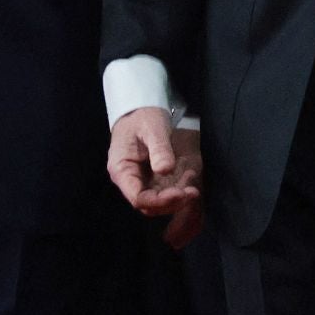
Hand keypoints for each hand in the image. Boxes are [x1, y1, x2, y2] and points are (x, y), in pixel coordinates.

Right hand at [107, 107, 203, 249]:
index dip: (160, 201)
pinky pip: (162, 192)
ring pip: (156, 203)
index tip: (180, 193)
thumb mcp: (153, 128)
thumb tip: (165, 170)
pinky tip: (189, 179)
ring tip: (193, 187)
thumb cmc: (143, 117)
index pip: (138, 198)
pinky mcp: (149, 179)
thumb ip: (159, 149)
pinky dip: (176, 191)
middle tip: (192, 192)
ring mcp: (138, 181)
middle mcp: (128, 180)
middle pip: (148, 205)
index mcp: (121, 170)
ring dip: (176, 200)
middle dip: (171, 203)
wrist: (140, 110)